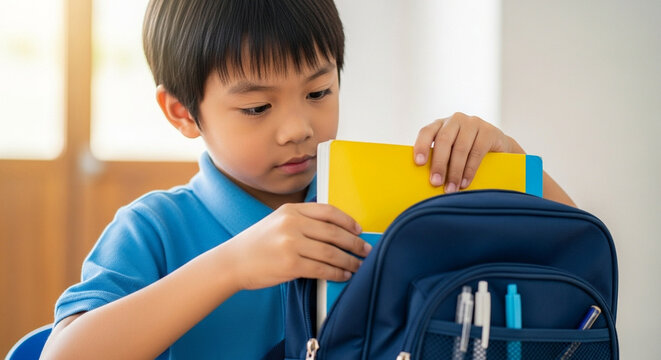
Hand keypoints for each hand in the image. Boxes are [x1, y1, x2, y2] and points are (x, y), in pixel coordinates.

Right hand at [224, 203, 370, 289]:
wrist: (233, 262)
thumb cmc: (257, 244)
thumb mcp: (277, 221)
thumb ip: (302, 221)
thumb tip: (335, 231)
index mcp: (291, 210)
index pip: (328, 211)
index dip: (347, 221)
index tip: (358, 230)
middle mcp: (292, 224)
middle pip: (334, 232)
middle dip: (354, 243)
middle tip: (367, 250)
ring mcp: (291, 244)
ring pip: (331, 252)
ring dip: (349, 260)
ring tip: (359, 266)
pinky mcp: (290, 264)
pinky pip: (321, 269)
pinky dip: (336, 273)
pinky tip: (343, 275)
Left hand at [413, 112, 523, 192]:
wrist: (497, 147)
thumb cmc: (466, 153)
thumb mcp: (450, 152)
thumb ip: (439, 159)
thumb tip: (425, 181)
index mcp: (440, 124)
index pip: (427, 132)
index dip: (421, 146)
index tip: (419, 163)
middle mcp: (455, 120)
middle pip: (443, 141)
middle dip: (438, 164)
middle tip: (435, 183)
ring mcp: (473, 123)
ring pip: (460, 148)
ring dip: (455, 172)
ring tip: (451, 189)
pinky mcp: (488, 131)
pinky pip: (477, 151)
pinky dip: (470, 170)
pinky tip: (465, 183)